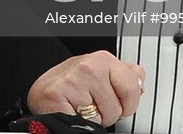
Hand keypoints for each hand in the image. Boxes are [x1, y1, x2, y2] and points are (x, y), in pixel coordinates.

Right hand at [26, 51, 144, 125]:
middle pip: (119, 107)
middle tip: (94, 106)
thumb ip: (124, 75)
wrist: (41, 92)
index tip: (117, 101)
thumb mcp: (101, 73)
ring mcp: (73, 80)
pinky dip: (79, 122)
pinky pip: (84, 122)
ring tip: (81, 108)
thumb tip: (140, 80)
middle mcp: (88, 66)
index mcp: (103, 59)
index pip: (133, 87)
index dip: (128, 103)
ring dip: (94, 119)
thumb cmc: (72, 85)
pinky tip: (71, 111)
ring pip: (103, 117)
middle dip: (110, 113)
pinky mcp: (57, 96)